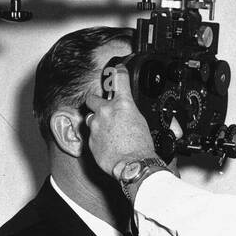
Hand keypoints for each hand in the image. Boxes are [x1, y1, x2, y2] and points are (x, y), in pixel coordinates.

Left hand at [84, 66, 156, 182]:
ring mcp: (96, 126)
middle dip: (96, 101)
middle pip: (92, 98)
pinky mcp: (90, 141)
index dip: (118, 71)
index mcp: (123, 104)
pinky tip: (107, 144)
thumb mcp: (146, 124)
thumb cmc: (142, 148)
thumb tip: (147, 116)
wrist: (133, 166)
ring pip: (89, 118)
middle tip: (102, 107)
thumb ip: (137, 115)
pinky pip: (91, 136)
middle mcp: (106, 111)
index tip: (117, 70)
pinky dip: (97, 138)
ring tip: (105, 129)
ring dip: (95, 121)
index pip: (118, 78)